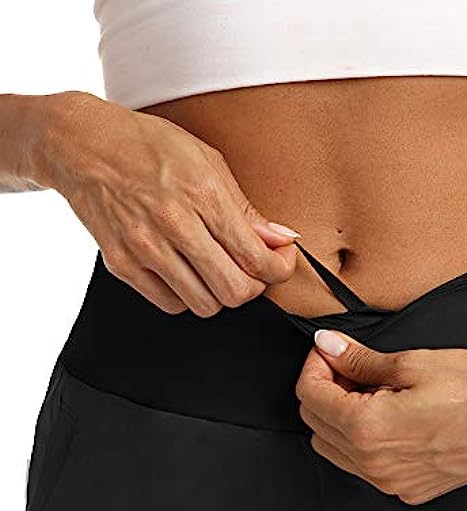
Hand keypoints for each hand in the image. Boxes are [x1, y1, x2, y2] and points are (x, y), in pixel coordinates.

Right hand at [39, 91, 299, 316]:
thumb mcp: (208, 161)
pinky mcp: (122, 264)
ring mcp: (145, 248)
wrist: (82, 146)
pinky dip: (187, 296)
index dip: (279, 269)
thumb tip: (282, 240)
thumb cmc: (150, 147)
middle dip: (253, 287)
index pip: (256, 258)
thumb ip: (246, 209)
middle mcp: (174, 224)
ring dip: (220, 294)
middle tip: (251, 271)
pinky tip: (186, 272)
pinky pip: (171, 304)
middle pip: (234, 291)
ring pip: (205, 305)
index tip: (279, 262)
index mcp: (202, 194)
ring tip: (217, 270)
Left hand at [295, 329, 466, 504]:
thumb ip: (359, 359)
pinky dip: (360, 440)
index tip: (330, 350)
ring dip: (337, 416)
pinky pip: (362, 466)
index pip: (310, 396)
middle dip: (323, 389)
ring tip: (369, 391)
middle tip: (348, 365)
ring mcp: (391, 483)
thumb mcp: (414, 362)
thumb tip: (326, 346)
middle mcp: (375, 465)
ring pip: (333, 448)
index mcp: (370, 430)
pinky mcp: (407, 490)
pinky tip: (387, 416)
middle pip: (315, 423)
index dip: (315, 365)